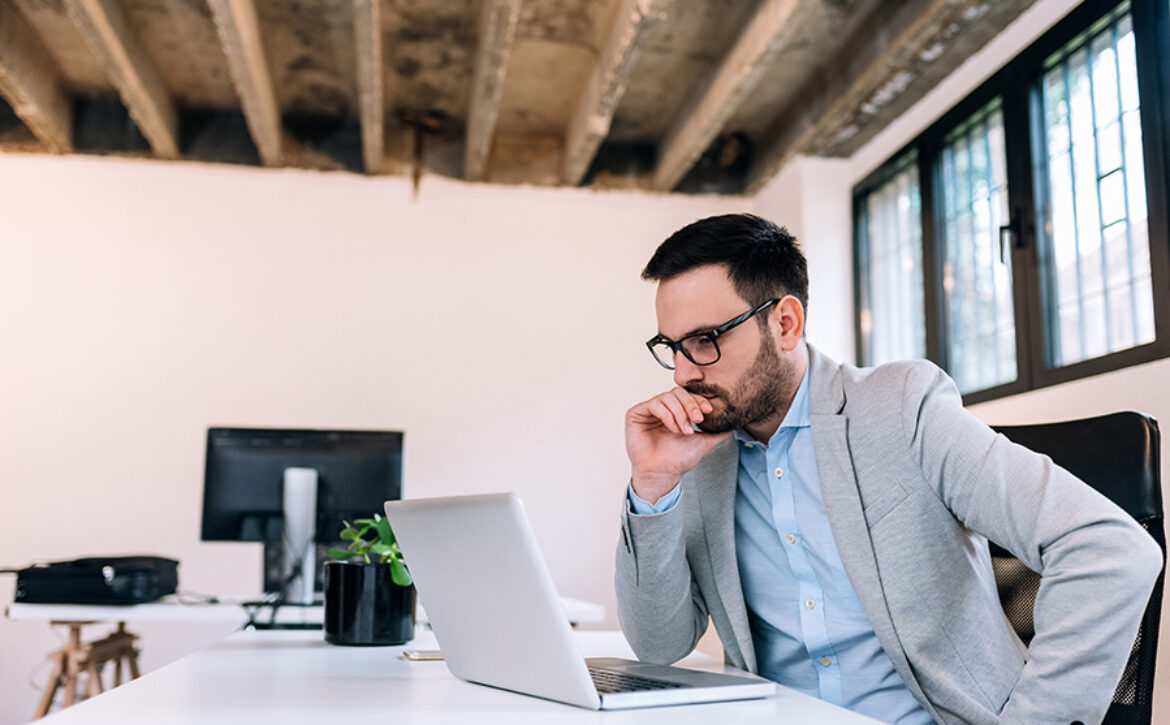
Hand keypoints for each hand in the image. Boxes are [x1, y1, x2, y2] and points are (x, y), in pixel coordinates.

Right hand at [625, 387, 730, 502]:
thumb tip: (733, 424)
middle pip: (678, 392)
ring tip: (685, 431)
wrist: (663, 473)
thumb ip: (717, 432)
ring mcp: (648, 410)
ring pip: (667, 397)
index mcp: (675, 411)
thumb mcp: (703, 441)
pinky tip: (673, 429)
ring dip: (680, 413)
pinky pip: (654, 404)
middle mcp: (661, 408)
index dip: (698, 400)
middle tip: (698, 420)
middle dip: (691, 405)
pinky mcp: (636, 413)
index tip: (709, 411)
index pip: (687, 395)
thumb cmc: (679, 459)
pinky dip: (667, 415)